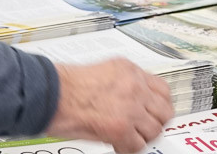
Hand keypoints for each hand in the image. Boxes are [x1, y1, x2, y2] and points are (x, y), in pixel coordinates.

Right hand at [46, 61, 172, 153]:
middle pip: (164, 110)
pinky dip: (129, 149)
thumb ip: (121, 82)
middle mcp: (134, 87)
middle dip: (156, 121)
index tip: (155, 110)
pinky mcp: (120, 128)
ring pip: (154, 129)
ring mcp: (130, 107)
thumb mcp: (102, 72)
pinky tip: (120, 146)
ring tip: (131, 138)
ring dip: (143, 136)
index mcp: (130, 71)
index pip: (162, 89)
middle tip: (144, 127)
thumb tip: (129, 97)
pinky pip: (137, 146)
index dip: (160, 104)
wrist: (52, 94)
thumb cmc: (65, 85)